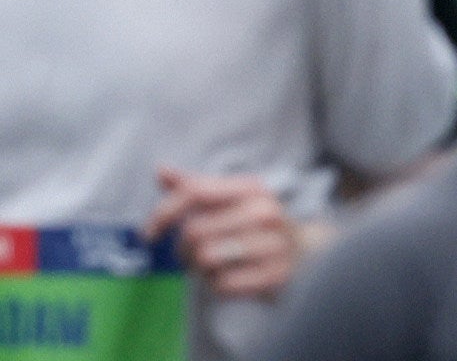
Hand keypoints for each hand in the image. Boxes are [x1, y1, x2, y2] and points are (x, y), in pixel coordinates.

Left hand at [149, 165, 311, 307]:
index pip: (194, 191)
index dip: (163, 212)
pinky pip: (223, 284)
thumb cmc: (257, 226)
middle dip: (183, 250)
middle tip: (192, 255)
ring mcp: (272, 243)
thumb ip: (196, 187)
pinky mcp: (275, 275)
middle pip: (193, 231)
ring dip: (201, 270)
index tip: (149, 234)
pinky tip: (231, 278)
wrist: (307, 255)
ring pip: (206, 259)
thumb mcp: (231, 200)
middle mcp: (264, 211)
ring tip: (215, 266)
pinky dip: (218, 286)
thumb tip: (160, 170)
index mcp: (249, 187)